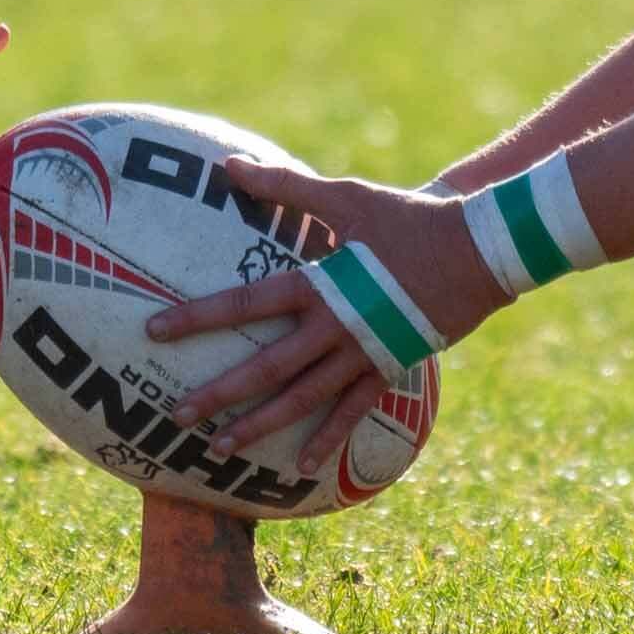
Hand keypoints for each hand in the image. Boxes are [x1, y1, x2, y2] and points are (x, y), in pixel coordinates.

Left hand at [143, 158, 506, 475]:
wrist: (479, 251)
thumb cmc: (407, 217)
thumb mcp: (344, 197)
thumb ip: (285, 186)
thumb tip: (229, 167)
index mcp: (319, 284)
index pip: (245, 304)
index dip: (197, 318)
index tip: (154, 333)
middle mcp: (336, 327)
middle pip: (266, 367)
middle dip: (219, 393)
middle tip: (176, 415)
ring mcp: (363, 354)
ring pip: (302, 400)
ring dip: (259, 425)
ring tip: (219, 449)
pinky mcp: (389, 368)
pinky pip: (352, 411)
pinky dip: (326, 439)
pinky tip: (299, 466)